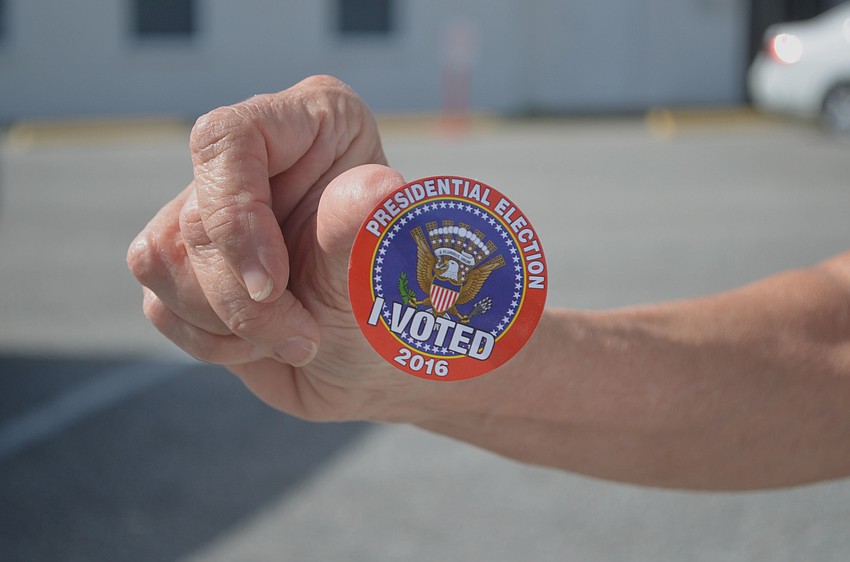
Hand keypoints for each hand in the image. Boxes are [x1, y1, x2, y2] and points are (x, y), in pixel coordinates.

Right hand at [127, 76, 436, 421]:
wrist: (370, 365)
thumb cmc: (388, 309)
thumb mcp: (379, 273)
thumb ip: (362, 230)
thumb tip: (376, 189)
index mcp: (314, 122)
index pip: (229, 138)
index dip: (236, 217)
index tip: (271, 285)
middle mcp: (256, 156)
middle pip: (194, 216)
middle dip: (242, 299)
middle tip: (302, 339)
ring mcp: (213, 208)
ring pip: (160, 258)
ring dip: (225, 322)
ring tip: (290, 336)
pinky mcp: (184, 262)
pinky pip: (158, 301)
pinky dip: (210, 340)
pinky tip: (260, 343)